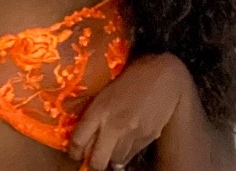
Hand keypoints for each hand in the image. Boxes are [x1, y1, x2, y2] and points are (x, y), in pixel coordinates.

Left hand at [67, 53, 194, 169]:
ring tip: (109, 152)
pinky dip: (125, 154)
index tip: (74, 153)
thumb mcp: (105, 92)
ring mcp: (132, 134)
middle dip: (92, 164)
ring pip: (115, 161)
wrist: (162, 74)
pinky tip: (124, 146)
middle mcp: (114, 125)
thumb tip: (86, 135)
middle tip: (91, 160)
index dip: (73, 152)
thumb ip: (95, 113)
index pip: (78, 141)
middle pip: (97, 161)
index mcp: (99, 110)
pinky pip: (131, 155)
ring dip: (110, 158)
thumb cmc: (130, 78)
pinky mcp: (148, 138)